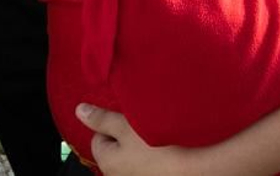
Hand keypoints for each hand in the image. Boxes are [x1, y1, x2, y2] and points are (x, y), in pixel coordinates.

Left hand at [78, 104, 197, 175]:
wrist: (200, 166)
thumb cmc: (160, 145)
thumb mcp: (126, 124)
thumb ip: (101, 119)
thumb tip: (79, 111)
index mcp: (107, 163)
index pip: (99, 139)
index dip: (112, 125)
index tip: (128, 118)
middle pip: (118, 150)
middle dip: (128, 137)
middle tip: (145, 126)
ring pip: (136, 158)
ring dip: (145, 147)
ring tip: (160, 137)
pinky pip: (152, 165)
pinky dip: (158, 158)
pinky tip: (170, 150)